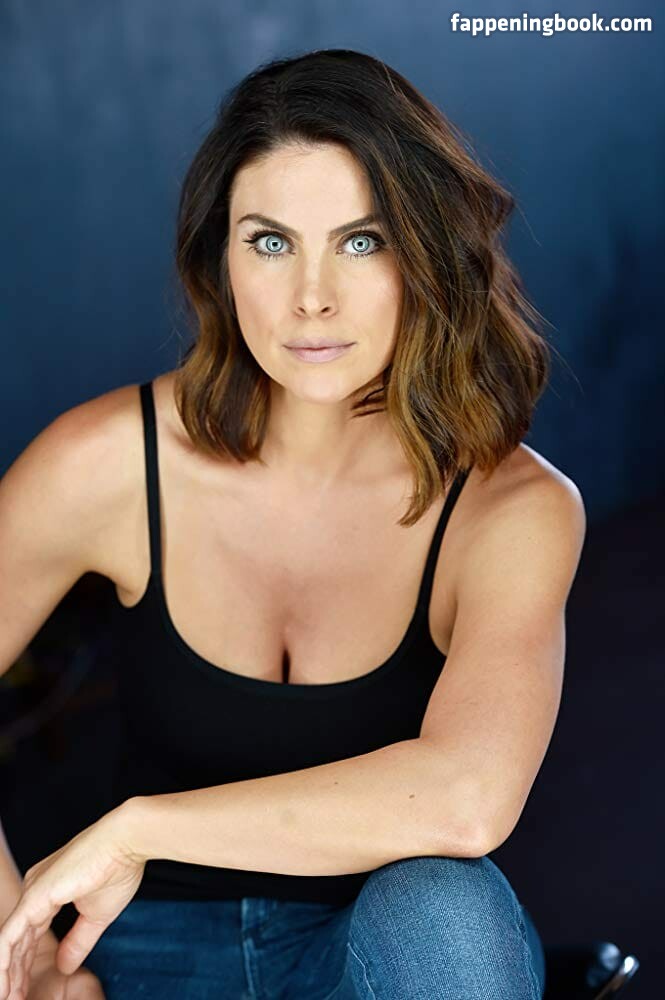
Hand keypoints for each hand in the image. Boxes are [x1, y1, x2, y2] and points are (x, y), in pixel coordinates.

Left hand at [0, 803, 144, 999]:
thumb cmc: (117, 869)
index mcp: (47, 892)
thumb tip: (65, 968)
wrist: (126, 842)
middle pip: (16, 942)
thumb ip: (78, 941)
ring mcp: (31, 893)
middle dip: (13, 976)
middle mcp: (34, 891)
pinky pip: (8, 938)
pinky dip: (4, 965)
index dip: (25, 966)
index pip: (28, 936)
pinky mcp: (34, 897)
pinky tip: (4, 987)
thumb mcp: (97, 916)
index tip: (25, 993)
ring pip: (9, 943)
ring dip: (7, 976)